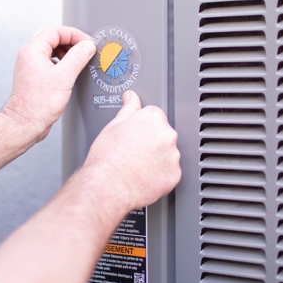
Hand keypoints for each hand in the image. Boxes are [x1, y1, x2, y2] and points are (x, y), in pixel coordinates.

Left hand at [2, 26, 94, 141]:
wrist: (25, 123)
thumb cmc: (38, 104)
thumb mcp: (64, 78)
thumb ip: (77, 58)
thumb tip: (87, 46)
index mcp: (32, 50)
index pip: (55, 31)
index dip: (74, 34)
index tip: (87, 42)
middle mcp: (28, 55)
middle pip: (51, 36)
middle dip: (70, 40)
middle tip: (84, 48)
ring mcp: (30, 65)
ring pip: (50, 48)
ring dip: (66, 50)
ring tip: (79, 59)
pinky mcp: (34, 75)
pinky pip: (49, 60)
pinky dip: (61, 60)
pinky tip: (70, 70)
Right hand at [83, 91, 180, 212]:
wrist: (108, 185)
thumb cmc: (107, 157)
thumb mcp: (113, 125)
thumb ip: (128, 107)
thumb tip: (131, 96)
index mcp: (153, 118)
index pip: (155, 115)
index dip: (142, 126)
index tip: (136, 134)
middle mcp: (167, 135)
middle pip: (163, 134)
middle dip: (152, 141)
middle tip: (134, 151)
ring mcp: (173, 156)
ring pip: (168, 154)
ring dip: (158, 158)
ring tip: (138, 165)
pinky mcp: (175, 175)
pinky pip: (171, 172)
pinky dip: (161, 174)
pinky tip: (145, 175)